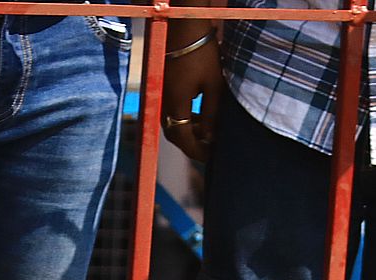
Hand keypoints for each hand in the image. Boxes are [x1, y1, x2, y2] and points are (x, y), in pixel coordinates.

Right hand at [161, 40, 225, 161]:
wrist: (185, 26)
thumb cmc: (203, 53)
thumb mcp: (214, 87)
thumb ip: (211, 116)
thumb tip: (210, 139)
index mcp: (175, 102)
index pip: (183, 139)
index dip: (197, 151)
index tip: (211, 157)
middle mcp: (163, 100)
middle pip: (174, 134)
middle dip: (191, 144)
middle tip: (209, 148)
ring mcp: (160, 93)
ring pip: (170, 123)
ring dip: (186, 131)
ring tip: (206, 131)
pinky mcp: (161, 86)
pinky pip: (169, 110)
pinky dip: (181, 118)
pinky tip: (197, 115)